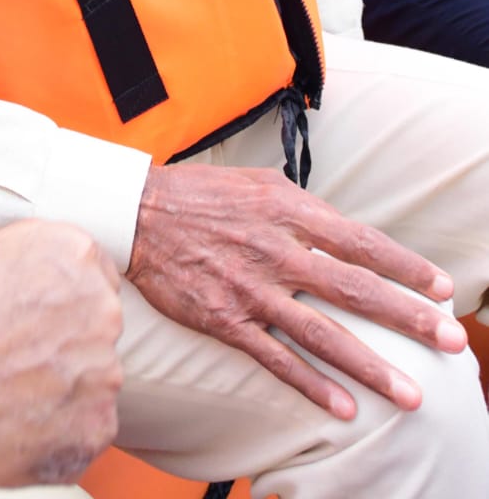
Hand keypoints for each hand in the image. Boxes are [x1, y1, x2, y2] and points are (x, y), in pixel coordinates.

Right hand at [0, 221, 122, 498]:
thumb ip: (42, 252)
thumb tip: (68, 263)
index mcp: (76, 255)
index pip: (97, 274)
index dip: (67, 299)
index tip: (41, 317)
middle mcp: (102, 307)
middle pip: (100, 323)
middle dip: (71, 339)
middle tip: (24, 356)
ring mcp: (104, 368)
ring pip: (96, 374)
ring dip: (67, 384)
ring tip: (16, 390)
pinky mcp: (99, 422)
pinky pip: (91, 420)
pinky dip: (65, 426)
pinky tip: (25, 420)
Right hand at [127, 163, 466, 420]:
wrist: (138, 212)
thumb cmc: (202, 195)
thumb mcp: (260, 184)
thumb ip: (304, 209)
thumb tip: (343, 231)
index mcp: (289, 210)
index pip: (362, 241)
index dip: (406, 266)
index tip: (442, 288)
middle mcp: (277, 250)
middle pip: (356, 288)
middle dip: (409, 317)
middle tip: (451, 341)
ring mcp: (252, 289)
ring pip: (322, 333)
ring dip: (370, 366)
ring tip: (410, 393)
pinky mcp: (226, 320)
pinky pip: (276, 358)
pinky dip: (311, 384)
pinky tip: (343, 407)